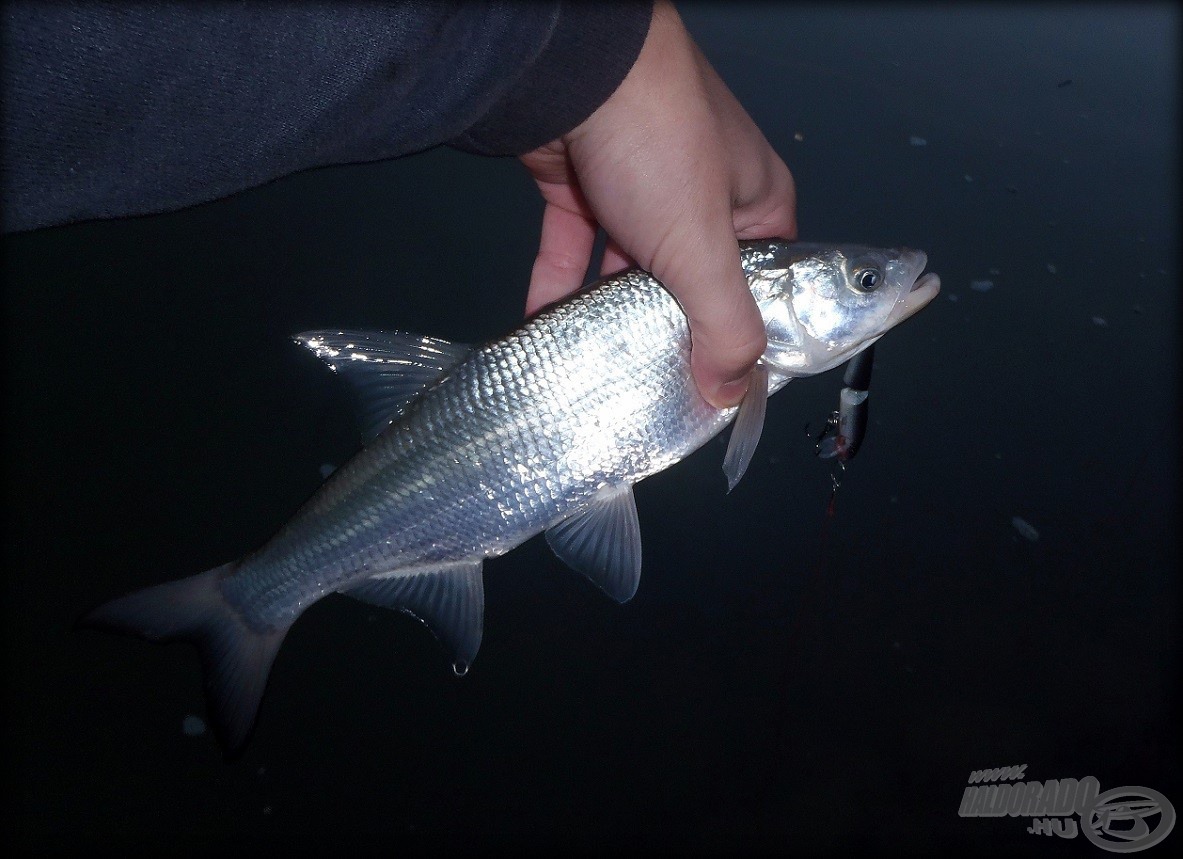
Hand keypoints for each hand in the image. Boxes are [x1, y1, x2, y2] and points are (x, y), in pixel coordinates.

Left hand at [518, 0, 796, 407]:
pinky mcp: (583, 185)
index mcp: (755, 203)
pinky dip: (559, 286)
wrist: (569, 67)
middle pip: (691, 285)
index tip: (720, 386)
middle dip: (669, 333)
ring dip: (609, 316)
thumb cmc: (657, 135)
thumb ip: (725, 324)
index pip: (764, 286)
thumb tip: (732, 390)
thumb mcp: (704, 247)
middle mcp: (700, 196)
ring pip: (627, 272)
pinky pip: (573, 250)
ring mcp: (638, 189)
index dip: (745, 335)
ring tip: (596, 368)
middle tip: (651, 387)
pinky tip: (545, 326)